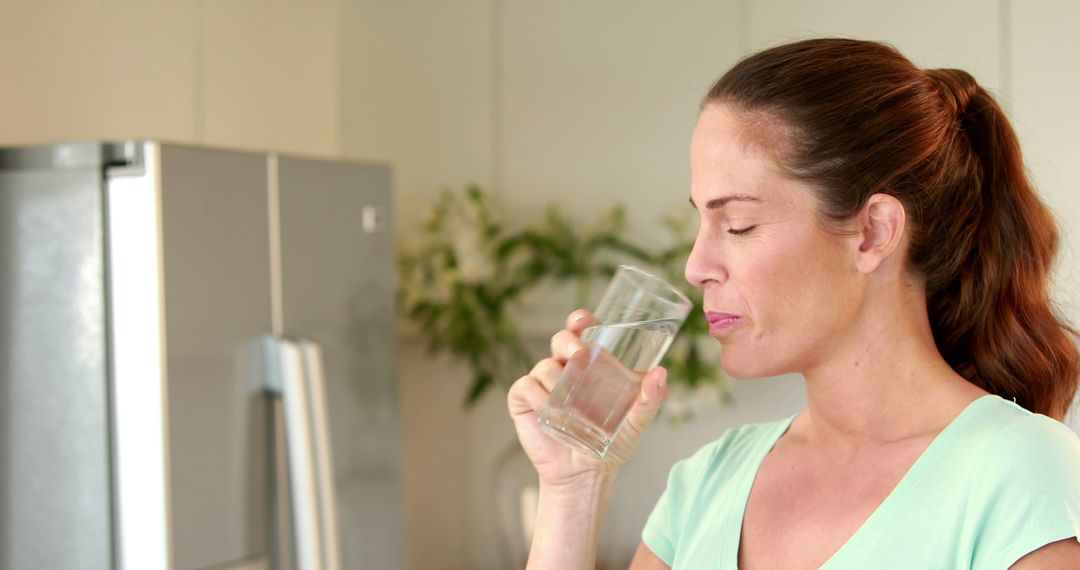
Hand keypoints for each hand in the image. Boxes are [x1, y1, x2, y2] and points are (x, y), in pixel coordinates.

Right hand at [507, 309, 668, 488]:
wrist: (585, 476)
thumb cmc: (610, 446)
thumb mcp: (635, 422)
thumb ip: (649, 400)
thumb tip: (661, 373)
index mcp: (589, 366)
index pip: (580, 332)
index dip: (578, 320)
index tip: (584, 319)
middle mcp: (564, 370)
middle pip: (559, 340)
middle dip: (566, 340)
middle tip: (577, 354)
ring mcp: (542, 384)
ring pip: (543, 366)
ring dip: (555, 380)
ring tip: (567, 403)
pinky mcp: (523, 401)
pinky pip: (525, 386)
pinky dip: (536, 396)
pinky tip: (547, 411)